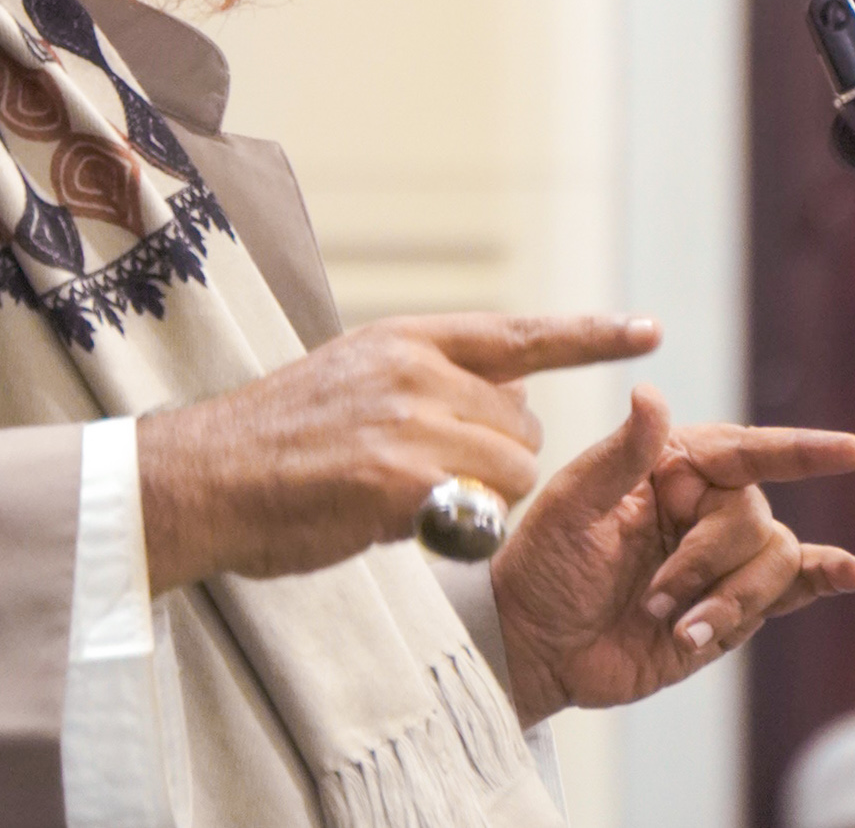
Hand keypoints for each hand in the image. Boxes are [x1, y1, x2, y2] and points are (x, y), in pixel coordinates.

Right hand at [136, 312, 660, 593]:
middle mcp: (414, 366)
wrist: (206, 475)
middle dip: (497, 460)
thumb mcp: (354, 381)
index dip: (588, 335)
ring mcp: (410, 418)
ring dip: (480, 499)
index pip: (517, 332)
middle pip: (522, 422)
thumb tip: (502, 409)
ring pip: (512, 470)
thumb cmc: (278, 444)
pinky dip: (457, 525)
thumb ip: (426, 384)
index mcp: (405, 338)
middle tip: (428, 477)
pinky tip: (397, 518)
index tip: (648, 329)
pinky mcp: (402, 475)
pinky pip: (479, 508)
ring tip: (404, 498)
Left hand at [491, 385, 854, 724]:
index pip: (743, 450)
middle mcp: (702, 506)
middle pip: (753, 517)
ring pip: (774, 561)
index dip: (799, 450)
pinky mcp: (731, 609)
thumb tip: (651, 392)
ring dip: (729, 598)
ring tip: (677, 625)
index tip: (852, 451)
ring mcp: (720, 559)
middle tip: (654, 598)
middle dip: (707, 562)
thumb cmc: (544, 564)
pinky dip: (822, 581)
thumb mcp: (572, 504)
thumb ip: (621, 454)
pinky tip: (851, 573)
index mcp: (667, 466)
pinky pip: (789, 588)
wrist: (537, 643)